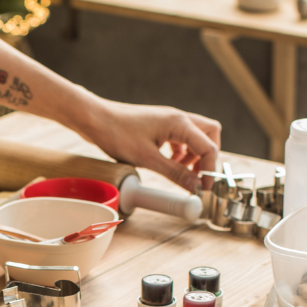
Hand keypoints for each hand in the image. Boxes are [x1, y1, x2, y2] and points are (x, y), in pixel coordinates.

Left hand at [84, 102, 220, 191]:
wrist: (96, 119)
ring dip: (194, 155)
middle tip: (198, 176)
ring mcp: (169, 120)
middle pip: (210, 135)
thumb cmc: (118, 135)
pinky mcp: (160, 124)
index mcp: (179, 123)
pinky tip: (170, 163)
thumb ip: (174, 172)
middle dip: (208, 157)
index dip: (210, 170)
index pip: (209, 147)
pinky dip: (181, 151)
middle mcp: (178, 118)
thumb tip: (194, 186)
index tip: (205, 188)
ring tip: (182, 172)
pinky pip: (180, 137)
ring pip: (196, 136)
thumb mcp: (147, 159)